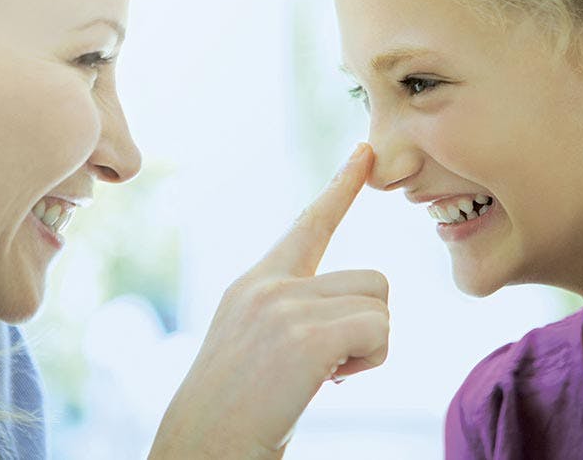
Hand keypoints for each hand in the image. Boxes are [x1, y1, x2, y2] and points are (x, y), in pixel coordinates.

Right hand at [148, 143, 389, 458]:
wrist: (202, 450)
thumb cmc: (236, 410)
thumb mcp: (255, 342)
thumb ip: (293, 309)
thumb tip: (356, 311)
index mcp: (256, 283)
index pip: (309, 223)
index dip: (341, 187)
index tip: (366, 152)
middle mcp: (268, 284)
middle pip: (371, 280)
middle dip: (366, 324)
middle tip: (329, 364)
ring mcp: (284, 306)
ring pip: (380, 306)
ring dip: (367, 346)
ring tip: (324, 375)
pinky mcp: (305, 336)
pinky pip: (378, 332)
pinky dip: (368, 362)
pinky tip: (328, 383)